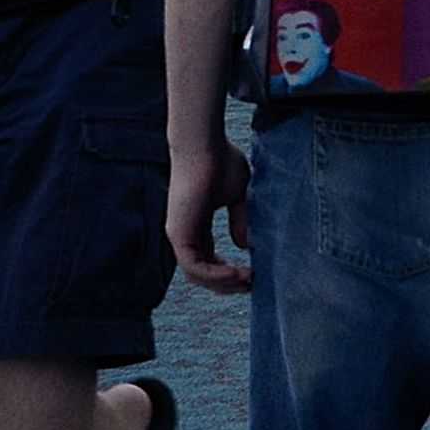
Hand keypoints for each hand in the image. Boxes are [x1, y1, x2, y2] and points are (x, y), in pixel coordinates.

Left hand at [168, 141, 253, 292]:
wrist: (204, 145)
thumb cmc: (221, 161)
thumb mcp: (238, 194)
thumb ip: (240, 219)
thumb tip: (244, 245)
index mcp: (196, 226)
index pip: (209, 259)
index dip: (229, 270)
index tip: (252, 272)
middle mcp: (184, 235)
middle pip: (202, 272)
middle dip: (227, 282)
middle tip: (252, 284)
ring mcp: (179, 236)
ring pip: (198, 275)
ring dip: (223, 282)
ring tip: (248, 280)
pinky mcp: (178, 235)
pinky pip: (194, 267)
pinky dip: (216, 274)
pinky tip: (237, 273)